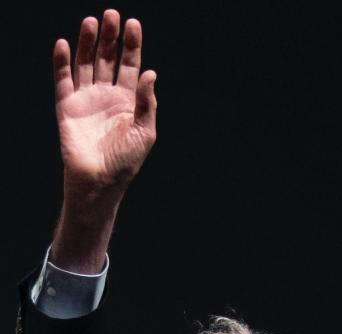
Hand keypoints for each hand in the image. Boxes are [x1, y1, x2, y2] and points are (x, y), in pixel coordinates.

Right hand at [55, 10, 156, 191]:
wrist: (99, 181)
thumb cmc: (126, 161)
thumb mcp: (145, 132)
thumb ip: (147, 103)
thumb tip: (150, 73)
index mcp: (129, 100)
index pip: (131, 66)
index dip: (132, 45)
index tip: (133, 24)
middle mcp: (107, 95)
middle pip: (107, 58)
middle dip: (110, 37)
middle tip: (111, 15)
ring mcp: (86, 99)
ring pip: (85, 63)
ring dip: (87, 42)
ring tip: (91, 22)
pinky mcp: (66, 106)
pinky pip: (63, 79)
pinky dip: (62, 62)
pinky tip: (65, 44)